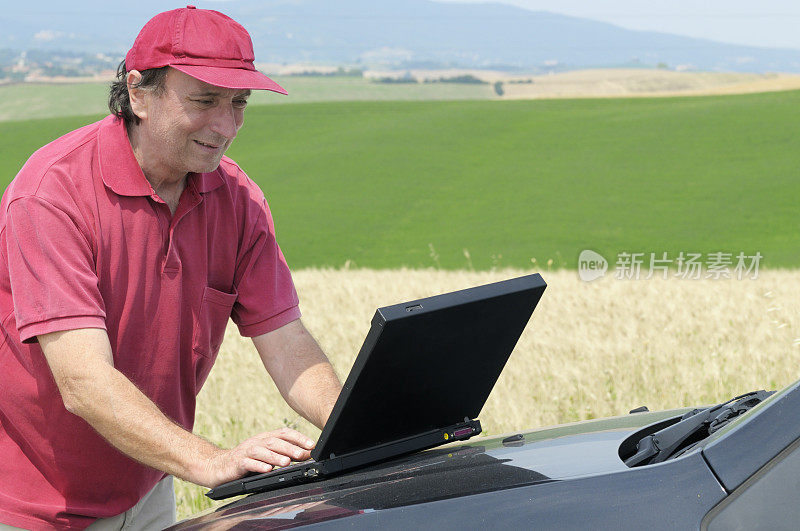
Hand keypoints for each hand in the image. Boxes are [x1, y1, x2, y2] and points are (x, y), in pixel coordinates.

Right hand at [200, 427, 315, 487]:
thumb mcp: (266, 456)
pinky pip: (248, 463)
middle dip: (290, 447)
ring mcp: (246, 451)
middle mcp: (256, 442)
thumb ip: (284, 454)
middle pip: (274, 441)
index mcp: (265, 438)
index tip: (311, 444)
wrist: (218, 466)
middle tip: (302, 454)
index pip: (284, 433)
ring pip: (262, 451)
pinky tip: (267, 470)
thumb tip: (306, 455)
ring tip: (287, 462)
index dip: (298, 437)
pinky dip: (258, 466)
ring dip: (276, 456)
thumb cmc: (246, 461)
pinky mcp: (237, 463)